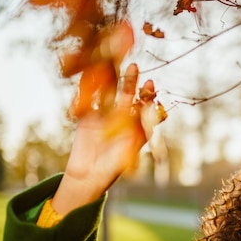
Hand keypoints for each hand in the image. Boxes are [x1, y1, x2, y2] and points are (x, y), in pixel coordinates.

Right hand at [52, 63, 153, 215]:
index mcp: (134, 126)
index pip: (143, 105)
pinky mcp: (86, 117)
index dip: (147, 94)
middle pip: (127, 95)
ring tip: (112, 63)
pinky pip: (87, 99)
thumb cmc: (114, 167)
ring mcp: (103, 116)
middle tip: (135, 66)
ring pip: (108, 93)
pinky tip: (89, 71)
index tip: (150, 83)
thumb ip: (140, 130)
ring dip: (110, 79)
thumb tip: (154, 114)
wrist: (88, 177)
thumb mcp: (130, 148)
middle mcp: (120, 118)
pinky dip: (88, 86)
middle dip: (131, 81)